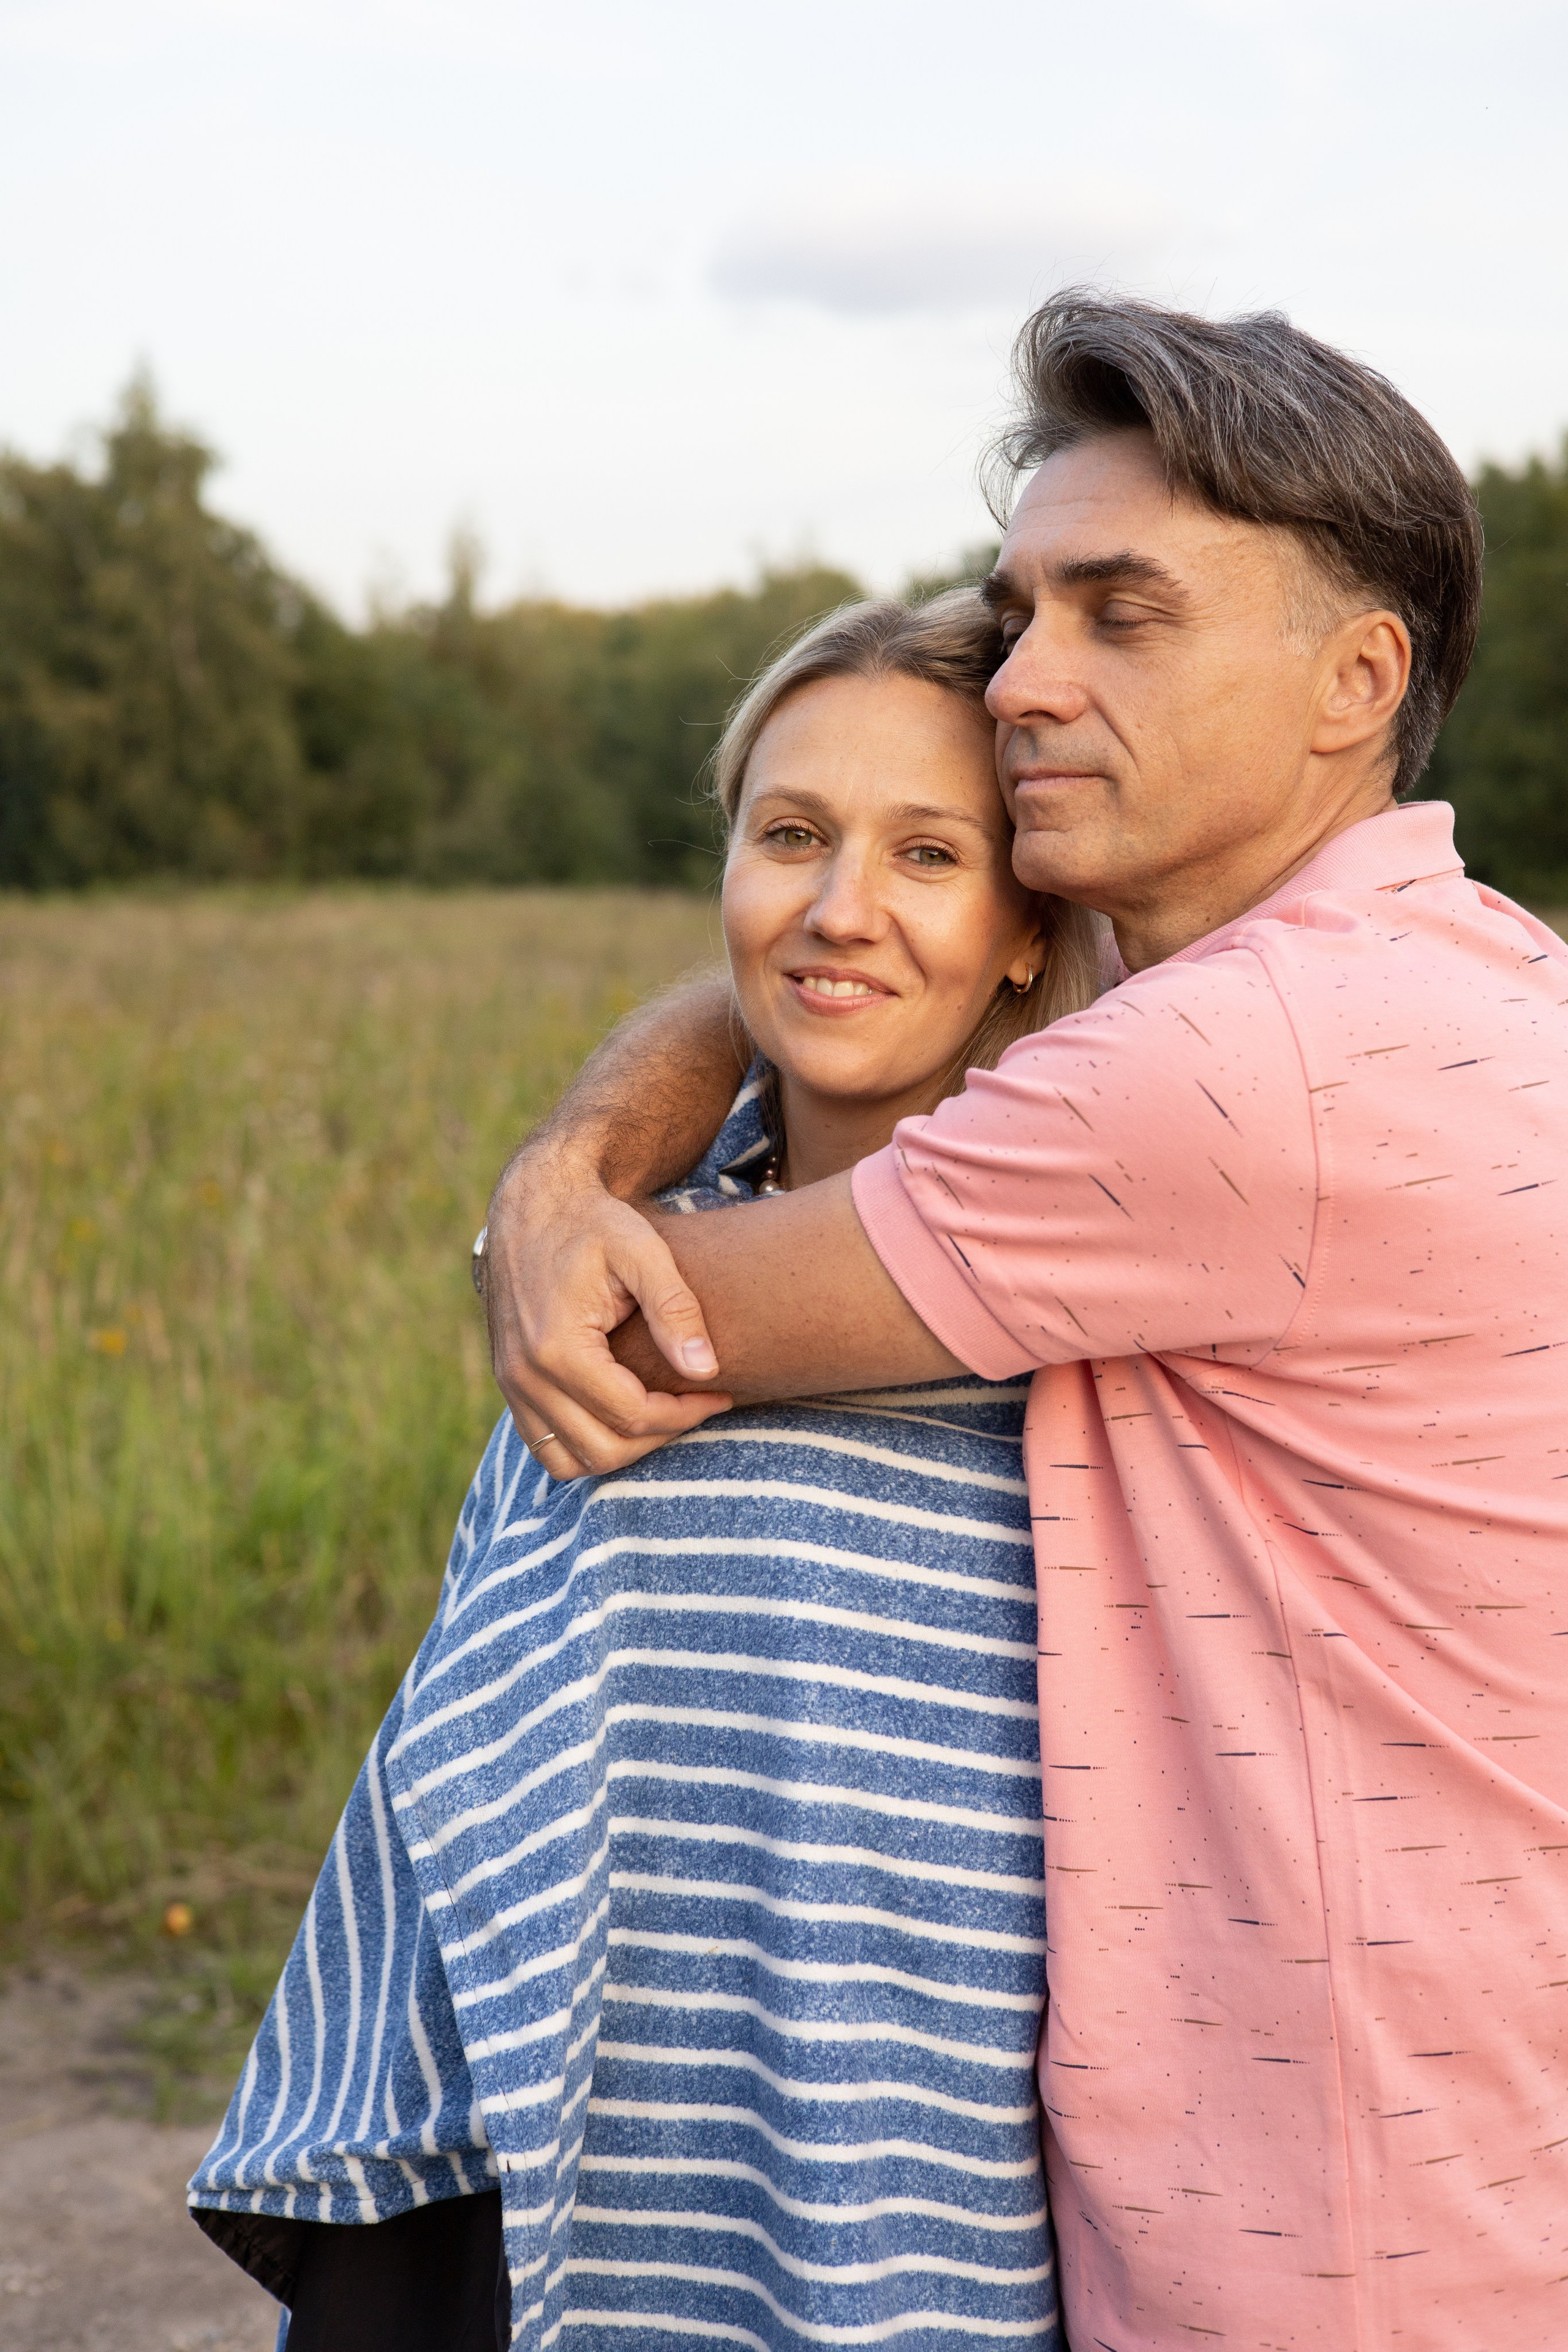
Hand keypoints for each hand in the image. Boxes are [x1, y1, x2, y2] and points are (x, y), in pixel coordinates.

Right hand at [482, 1139, 732, 1477]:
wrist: (533, 1203)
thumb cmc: (594, 1222)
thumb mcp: (643, 1251)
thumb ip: (675, 1309)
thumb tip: (706, 1371)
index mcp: (557, 1347)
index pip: (632, 1414)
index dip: (684, 1414)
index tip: (718, 1393)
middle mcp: (525, 1375)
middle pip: (603, 1448)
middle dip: (660, 1435)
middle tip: (697, 1405)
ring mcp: (510, 1384)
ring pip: (569, 1459)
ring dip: (623, 1449)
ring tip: (662, 1414)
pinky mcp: (508, 1383)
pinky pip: (544, 1444)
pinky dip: (585, 1445)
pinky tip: (623, 1413)